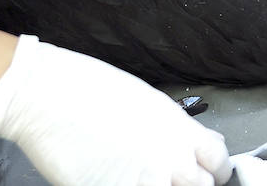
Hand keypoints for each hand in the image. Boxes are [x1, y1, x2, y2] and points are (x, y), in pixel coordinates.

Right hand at [0, 36, 231, 185]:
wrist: (47, 97)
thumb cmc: (91, 90)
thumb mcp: (149, 102)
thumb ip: (177, 129)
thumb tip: (197, 143)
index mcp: (181, 131)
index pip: (220, 164)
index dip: (215, 171)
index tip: (207, 173)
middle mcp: (169, 160)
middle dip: (193, 185)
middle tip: (176, 179)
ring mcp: (143, 182)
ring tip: (150, 179)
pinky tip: (122, 181)